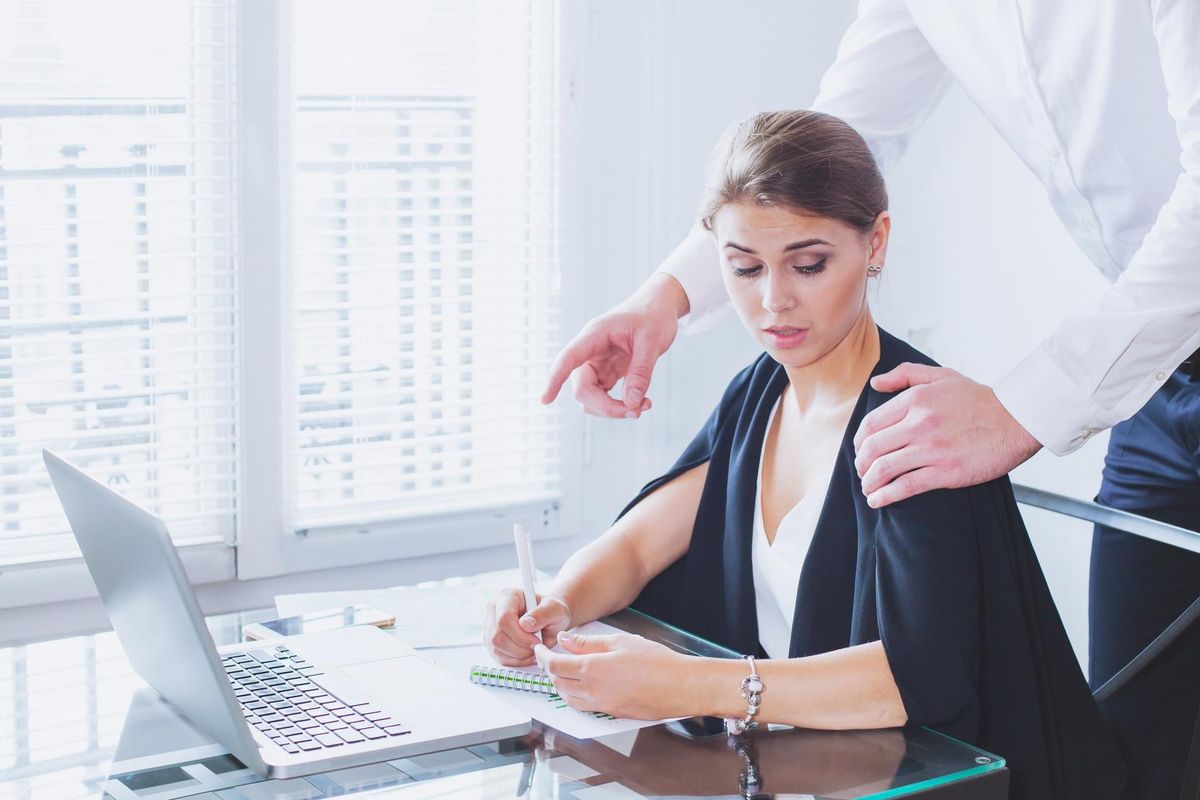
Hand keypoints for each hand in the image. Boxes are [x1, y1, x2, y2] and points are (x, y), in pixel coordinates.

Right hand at [484, 589, 571, 666]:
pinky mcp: (491, 641)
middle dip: (520, 648)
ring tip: (534, 650)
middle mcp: (494, 609)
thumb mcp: (555, 609)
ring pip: (496, 648)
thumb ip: (543, 614)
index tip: (537, 641)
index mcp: (508, 596)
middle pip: (497, 636)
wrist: (550, 619)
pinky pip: (498, 656)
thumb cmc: (552, 611)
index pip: (504, 618)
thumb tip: (525, 624)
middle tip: (536, 647)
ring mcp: (490, 626)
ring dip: (518, 655)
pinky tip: (527, 654)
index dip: (520, 635)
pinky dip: (515, 660)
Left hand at [536, 631, 690, 719]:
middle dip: (549, 670)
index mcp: (592, 670)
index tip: (540, 650)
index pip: (554, 666)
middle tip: (549, 657)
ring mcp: (602, 706)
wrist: (680, 686)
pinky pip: (583, 706)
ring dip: (560, 685)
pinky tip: (583, 684)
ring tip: (564, 670)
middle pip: (557, 683)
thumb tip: (565, 640)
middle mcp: (593, 692)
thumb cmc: (657, 662)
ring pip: (568, 699)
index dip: (542, 657)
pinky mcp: (612, 714)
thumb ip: (588, 643)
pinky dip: (575, 695)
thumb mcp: (620, 642)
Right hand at [541, 274, 687, 417]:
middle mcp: (591, 352)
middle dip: (605, 406)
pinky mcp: (608, 373)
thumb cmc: (653, 316)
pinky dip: (621, 405)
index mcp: (595, 335)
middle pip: (583, 388)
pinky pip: (605, 397)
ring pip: (592, 397)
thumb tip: (632, 403)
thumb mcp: (652, 341)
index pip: (568, 358)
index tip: (544, 400)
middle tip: (636, 412)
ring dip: (613, 409)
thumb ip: (641, 372)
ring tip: (644, 406)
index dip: (555, 378)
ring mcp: (598, 364)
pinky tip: (642, 402)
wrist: (661, 308)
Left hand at [852, 363, 1041, 507]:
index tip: (859, 451)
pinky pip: (905, 486)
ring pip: (884, 468)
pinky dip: (885, 495)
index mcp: (915, 401)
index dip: (858, 441)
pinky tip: (878, 500)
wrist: (1018, 418)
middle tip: (862, 472)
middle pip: (872, 448)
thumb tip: (875, 384)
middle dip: (860, 464)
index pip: (870, 424)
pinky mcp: (946, 472)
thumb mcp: (941, 376)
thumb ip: (905, 375)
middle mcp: (919, 424)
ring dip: (869, 482)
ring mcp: (932, 450)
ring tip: (868, 488)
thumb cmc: (979, 399)